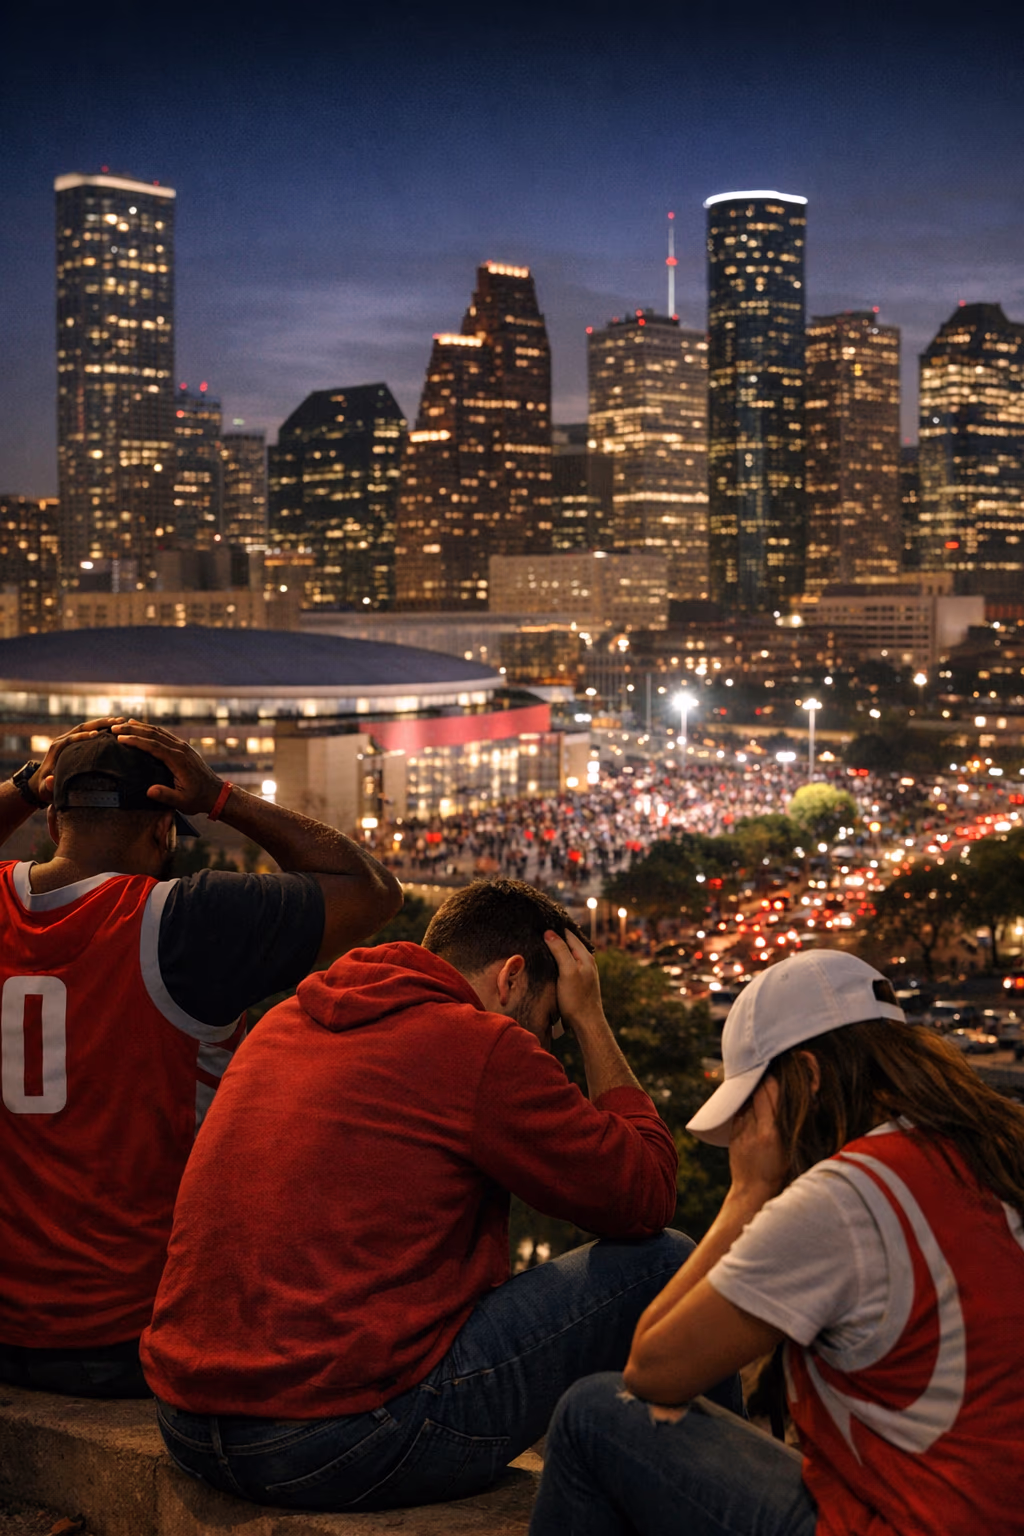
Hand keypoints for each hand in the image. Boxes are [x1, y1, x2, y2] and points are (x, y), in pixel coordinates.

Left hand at [35, 716, 127, 803]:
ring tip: (121, 720)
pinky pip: (88, 731)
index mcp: (57, 749)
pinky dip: (102, 727)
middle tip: (116, 721)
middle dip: (98, 724)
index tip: (96, 734)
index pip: (71, 739)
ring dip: (103, 722)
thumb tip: (50, 780)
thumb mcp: (45, 788)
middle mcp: (62, 740)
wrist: (42, 781)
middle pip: (81, 728)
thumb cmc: (46, 787)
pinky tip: (116, 727)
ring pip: (87, 726)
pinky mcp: (74, 741)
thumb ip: (47, 786)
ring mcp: (68, 739)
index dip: (82, 736)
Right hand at [111, 720, 222, 814]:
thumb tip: (149, 791)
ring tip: (124, 724)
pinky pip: (165, 735)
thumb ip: (166, 796)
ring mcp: (183, 747)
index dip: (135, 740)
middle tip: (115, 728)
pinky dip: (151, 730)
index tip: (120, 738)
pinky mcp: (184, 748)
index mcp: (178, 760)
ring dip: (141, 727)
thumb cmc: (198, 799)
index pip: (153, 745)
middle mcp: (181, 749)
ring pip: (159, 732)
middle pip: (154, 734)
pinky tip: (142, 729)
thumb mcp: (182, 802)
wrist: (216, 794)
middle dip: (133, 729)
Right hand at [543, 928, 605, 1036]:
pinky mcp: (577, 982)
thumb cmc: (577, 999)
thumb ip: (560, 951)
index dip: (555, 928)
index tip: (540, 922)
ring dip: (555, 949)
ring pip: (567, 955)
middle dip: (555, 937)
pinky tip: (548, 964)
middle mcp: (586, 962)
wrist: (586, 1023)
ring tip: (539, 944)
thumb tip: (549, 933)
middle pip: (568, 943)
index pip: (569, 934)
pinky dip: (557, 961)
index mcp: (585, 956)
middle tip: (536, 931)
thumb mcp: (567, 972)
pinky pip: (566, 965)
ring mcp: (583, 972)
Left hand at [727, 1077, 787, 1207]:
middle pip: (757, 1096)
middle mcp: (755, 1130)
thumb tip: (808, 1103)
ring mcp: (741, 1132)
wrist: (752, 1191)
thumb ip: (794, 1127)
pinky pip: (739, 1112)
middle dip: (762, 1081)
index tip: (777, 1070)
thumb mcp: (791, 1149)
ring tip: (759, 1078)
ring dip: (753, 1090)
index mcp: (772, 1134)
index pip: (771, 1098)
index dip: (773, 1082)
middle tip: (768, 1068)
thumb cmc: (779, 1172)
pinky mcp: (733, 1135)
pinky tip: (750, 1098)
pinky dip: (746, 1104)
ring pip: (746, 1102)